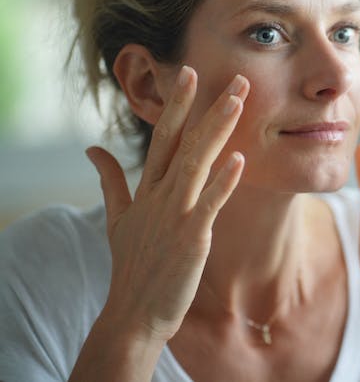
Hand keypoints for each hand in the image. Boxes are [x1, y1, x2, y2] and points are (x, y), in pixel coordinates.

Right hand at [86, 66, 248, 341]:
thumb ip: (109, 180)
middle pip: (184, 141)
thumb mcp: (117, 218)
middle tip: (232, 77)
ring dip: (218, 129)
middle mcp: (160, 195)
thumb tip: (92, 148)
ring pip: (197, 162)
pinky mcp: (190, 236)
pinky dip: (224, 180)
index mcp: (147, 188)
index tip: (191, 74)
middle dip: (206, 106)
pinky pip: (210, 203)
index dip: (179, 105)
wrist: (133, 313)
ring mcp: (175, 214)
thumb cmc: (131, 265)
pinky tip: (240, 158)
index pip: (164, 136)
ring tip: (239, 101)